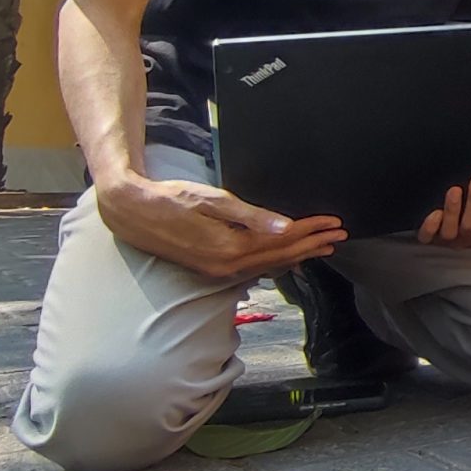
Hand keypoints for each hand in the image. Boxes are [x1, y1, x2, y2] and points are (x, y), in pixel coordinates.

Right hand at [94, 175, 345, 280]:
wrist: (131, 211)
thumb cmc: (171, 199)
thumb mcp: (213, 200)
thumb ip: (252, 215)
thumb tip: (285, 226)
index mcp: (230, 247)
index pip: (282, 240)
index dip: (311, 230)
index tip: (334, 223)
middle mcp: (227, 265)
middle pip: (281, 255)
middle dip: (312, 244)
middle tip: (339, 236)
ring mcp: (218, 270)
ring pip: (269, 264)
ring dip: (298, 255)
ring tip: (323, 247)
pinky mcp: (211, 269)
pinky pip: (253, 268)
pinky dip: (275, 261)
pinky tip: (288, 260)